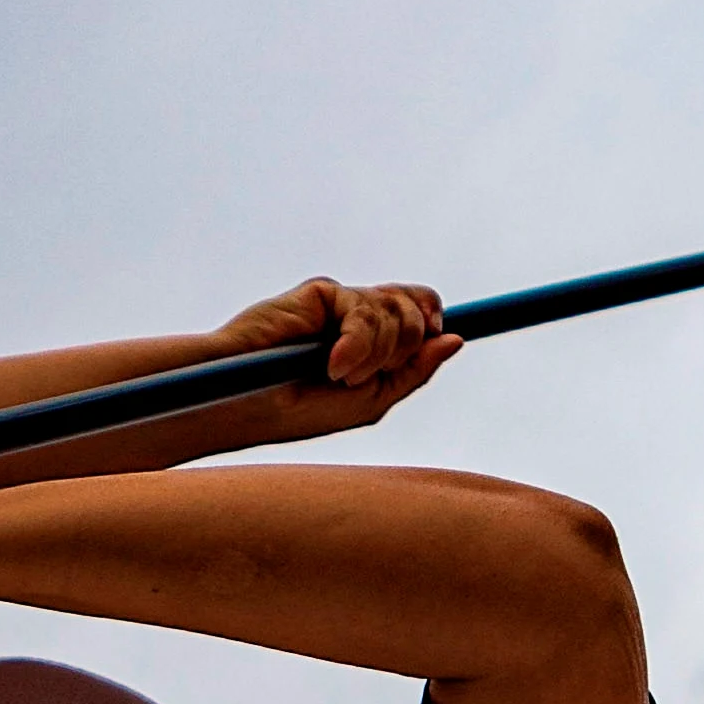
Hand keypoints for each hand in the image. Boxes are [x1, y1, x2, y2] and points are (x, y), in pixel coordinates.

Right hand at [206, 277, 460, 445]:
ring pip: (395, 308)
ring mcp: (340, 302)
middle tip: (364, 376)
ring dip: (376, 353)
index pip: (421, 311)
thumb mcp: (371, 399)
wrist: (248, 404)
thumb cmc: (301, 410)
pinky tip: (333, 365)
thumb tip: (456, 338)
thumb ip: (413, 369)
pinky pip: (365, 307)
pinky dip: (357, 344)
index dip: (432, 319)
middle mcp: (359, 316)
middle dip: (403, 347)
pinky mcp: (321, 293)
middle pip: (416, 307)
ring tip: (340, 376)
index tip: (437, 333)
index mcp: (374, 340)